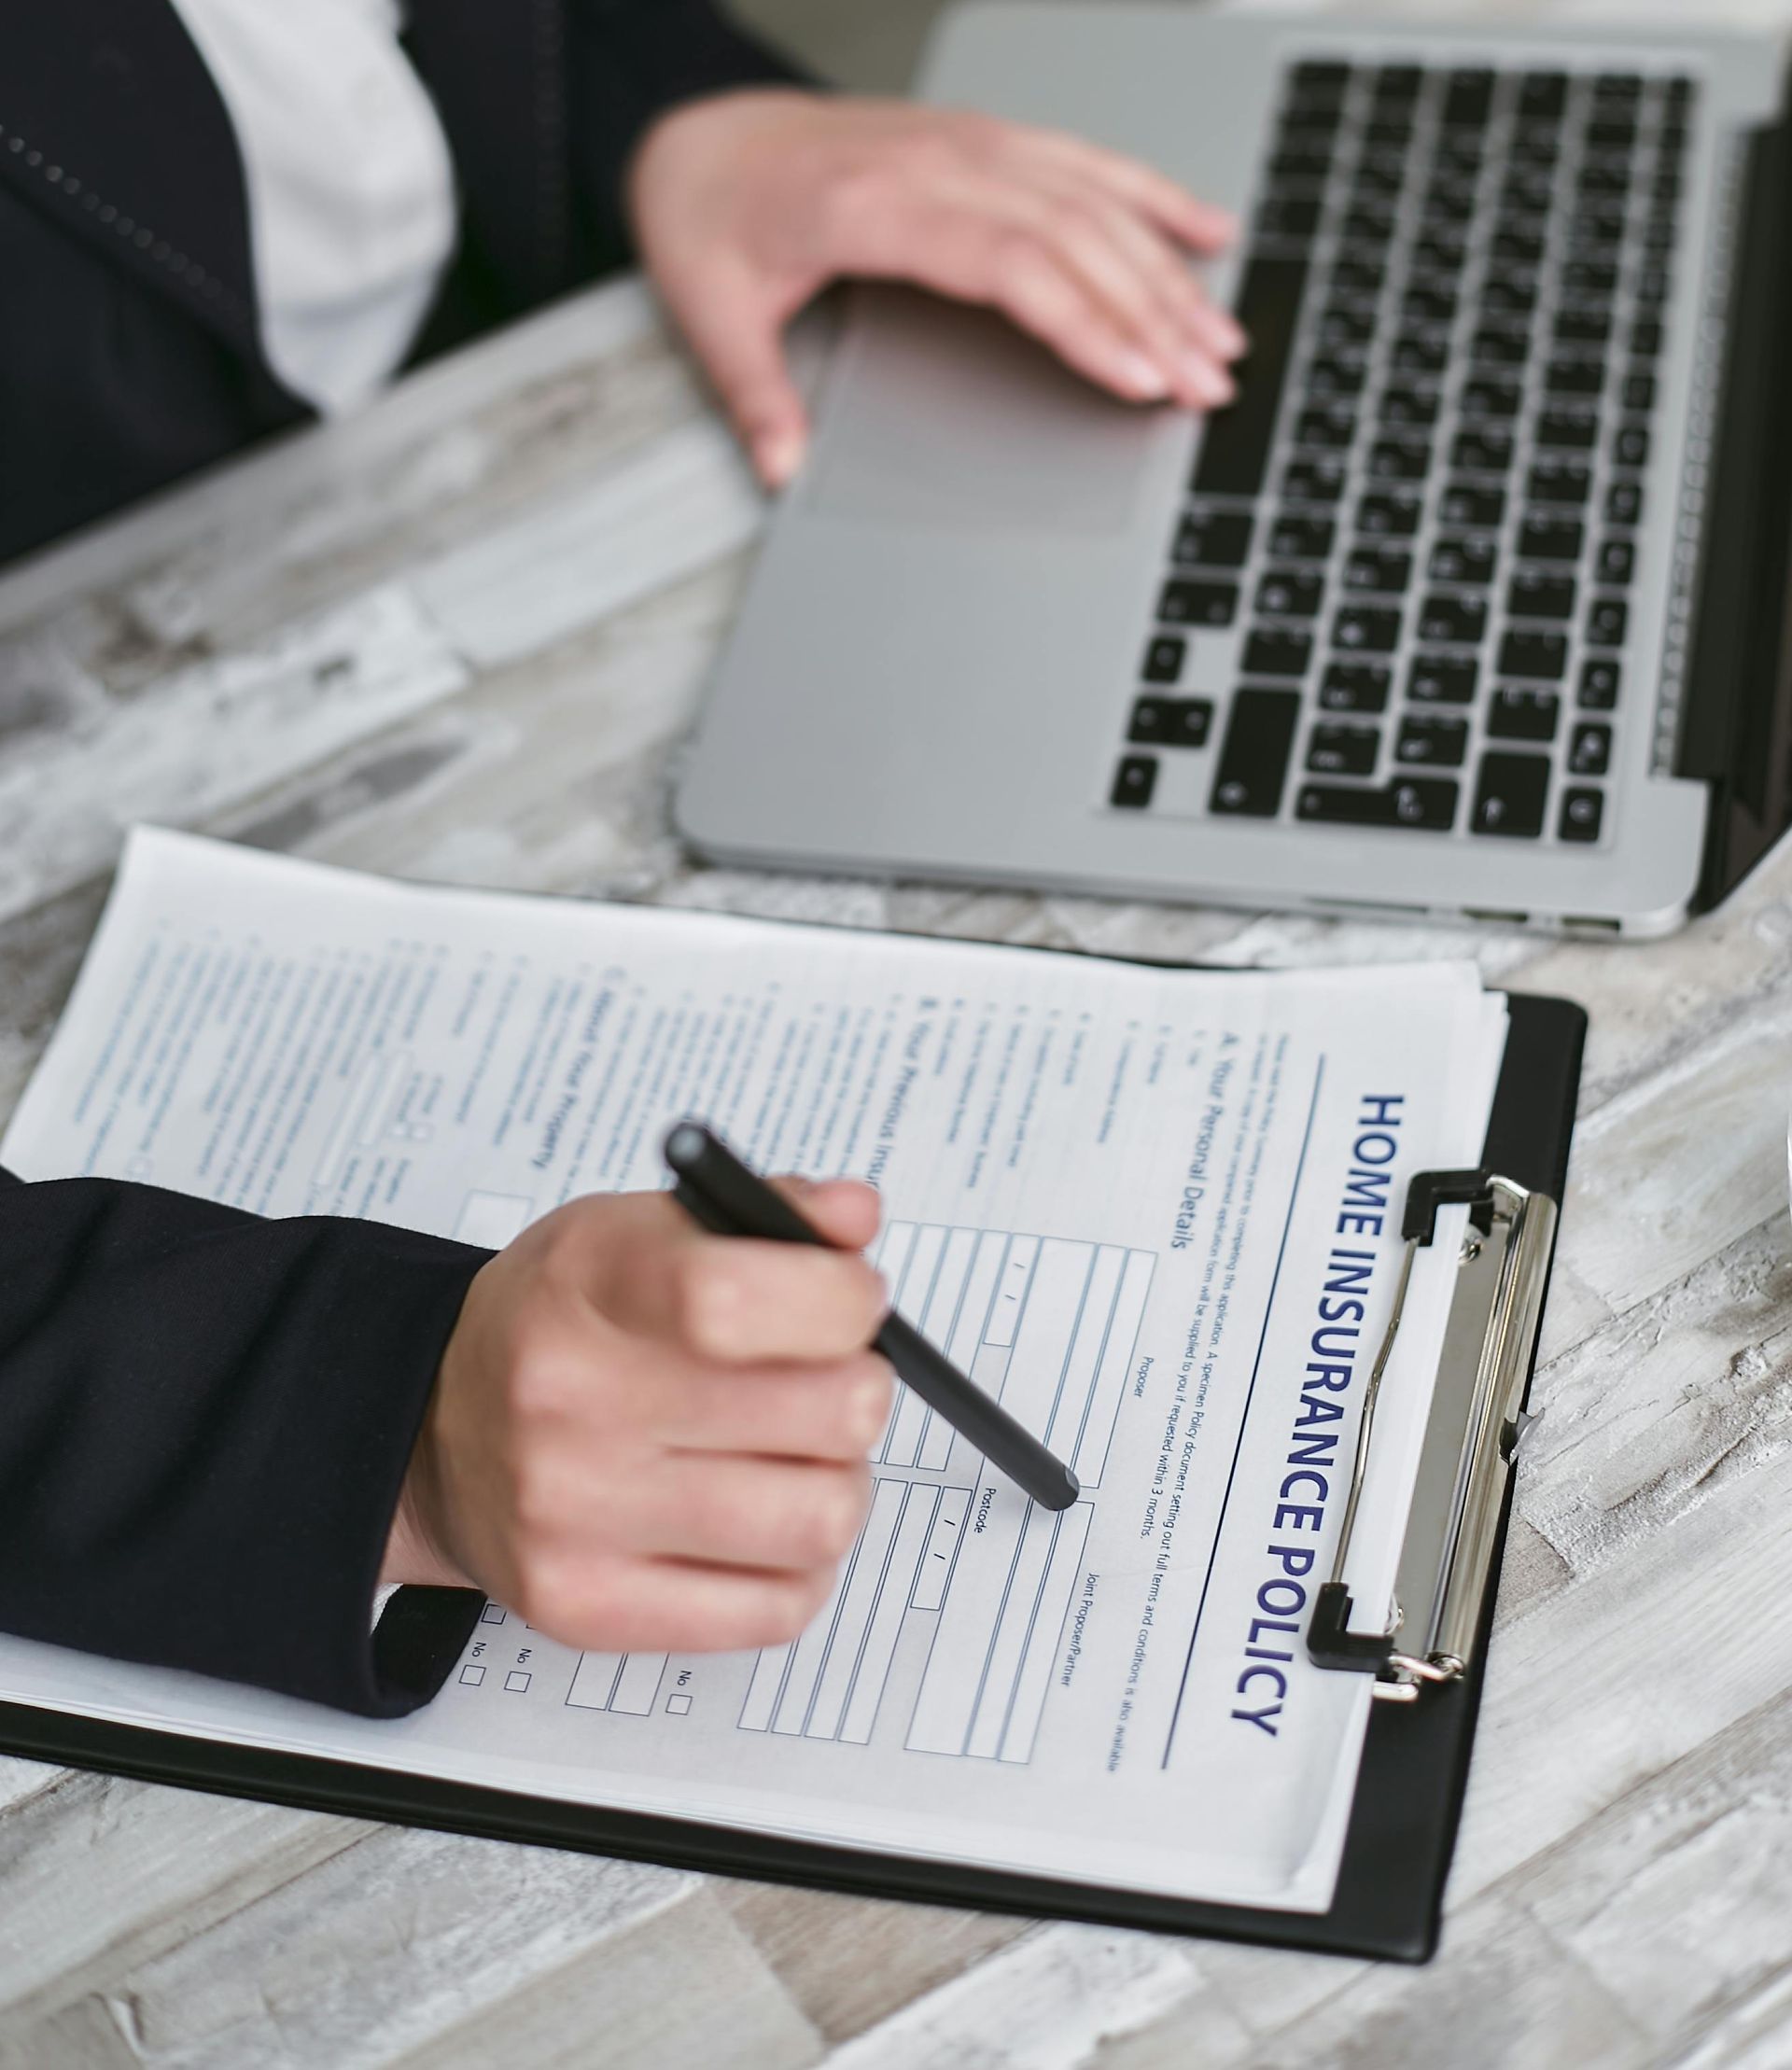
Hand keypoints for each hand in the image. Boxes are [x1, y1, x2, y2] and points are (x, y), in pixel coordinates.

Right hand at [383, 1181, 892, 1652]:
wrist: (433, 1428)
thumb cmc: (563, 1322)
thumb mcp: (643, 1228)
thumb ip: (767, 1214)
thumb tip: (855, 1217)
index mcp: (594, 1282)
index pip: (743, 1296)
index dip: (840, 1299)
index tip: (851, 1300)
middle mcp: (575, 1399)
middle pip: (824, 1413)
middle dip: (858, 1392)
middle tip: (830, 1383)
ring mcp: (577, 1515)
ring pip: (818, 1520)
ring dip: (838, 1485)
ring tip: (799, 1459)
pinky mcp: (588, 1607)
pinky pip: (776, 1611)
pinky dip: (799, 1568)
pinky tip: (762, 1526)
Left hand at [628, 91, 1244, 487]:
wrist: (702, 137)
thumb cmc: (714, 219)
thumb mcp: (714, 316)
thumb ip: (757, 397)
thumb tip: (783, 470)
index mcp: (874, 205)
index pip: (1010, 264)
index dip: (1084, 321)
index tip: (1139, 377)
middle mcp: (937, 163)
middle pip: (1073, 237)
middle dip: (1153, 315)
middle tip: (1208, 384)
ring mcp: (970, 144)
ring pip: (1094, 201)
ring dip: (1167, 271)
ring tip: (1222, 338)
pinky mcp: (985, 140)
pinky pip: (1087, 161)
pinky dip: (1153, 196)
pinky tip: (1208, 233)